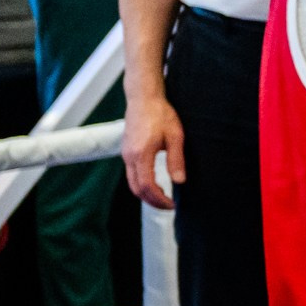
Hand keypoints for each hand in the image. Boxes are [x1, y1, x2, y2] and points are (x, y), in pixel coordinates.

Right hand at [120, 90, 184, 207]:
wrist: (143, 99)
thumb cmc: (161, 114)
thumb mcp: (175, 136)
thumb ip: (176, 159)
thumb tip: (179, 182)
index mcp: (141, 154)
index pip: (147, 186)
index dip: (159, 200)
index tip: (172, 205)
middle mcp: (129, 157)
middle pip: (137, 189)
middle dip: (152, 202)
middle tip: (169, 207)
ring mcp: (125, 154)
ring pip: (132, 183)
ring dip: (146, 195)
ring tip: (163, 199)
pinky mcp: (126, 151)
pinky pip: (131, 175)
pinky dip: (141, 185)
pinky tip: (155, 185)